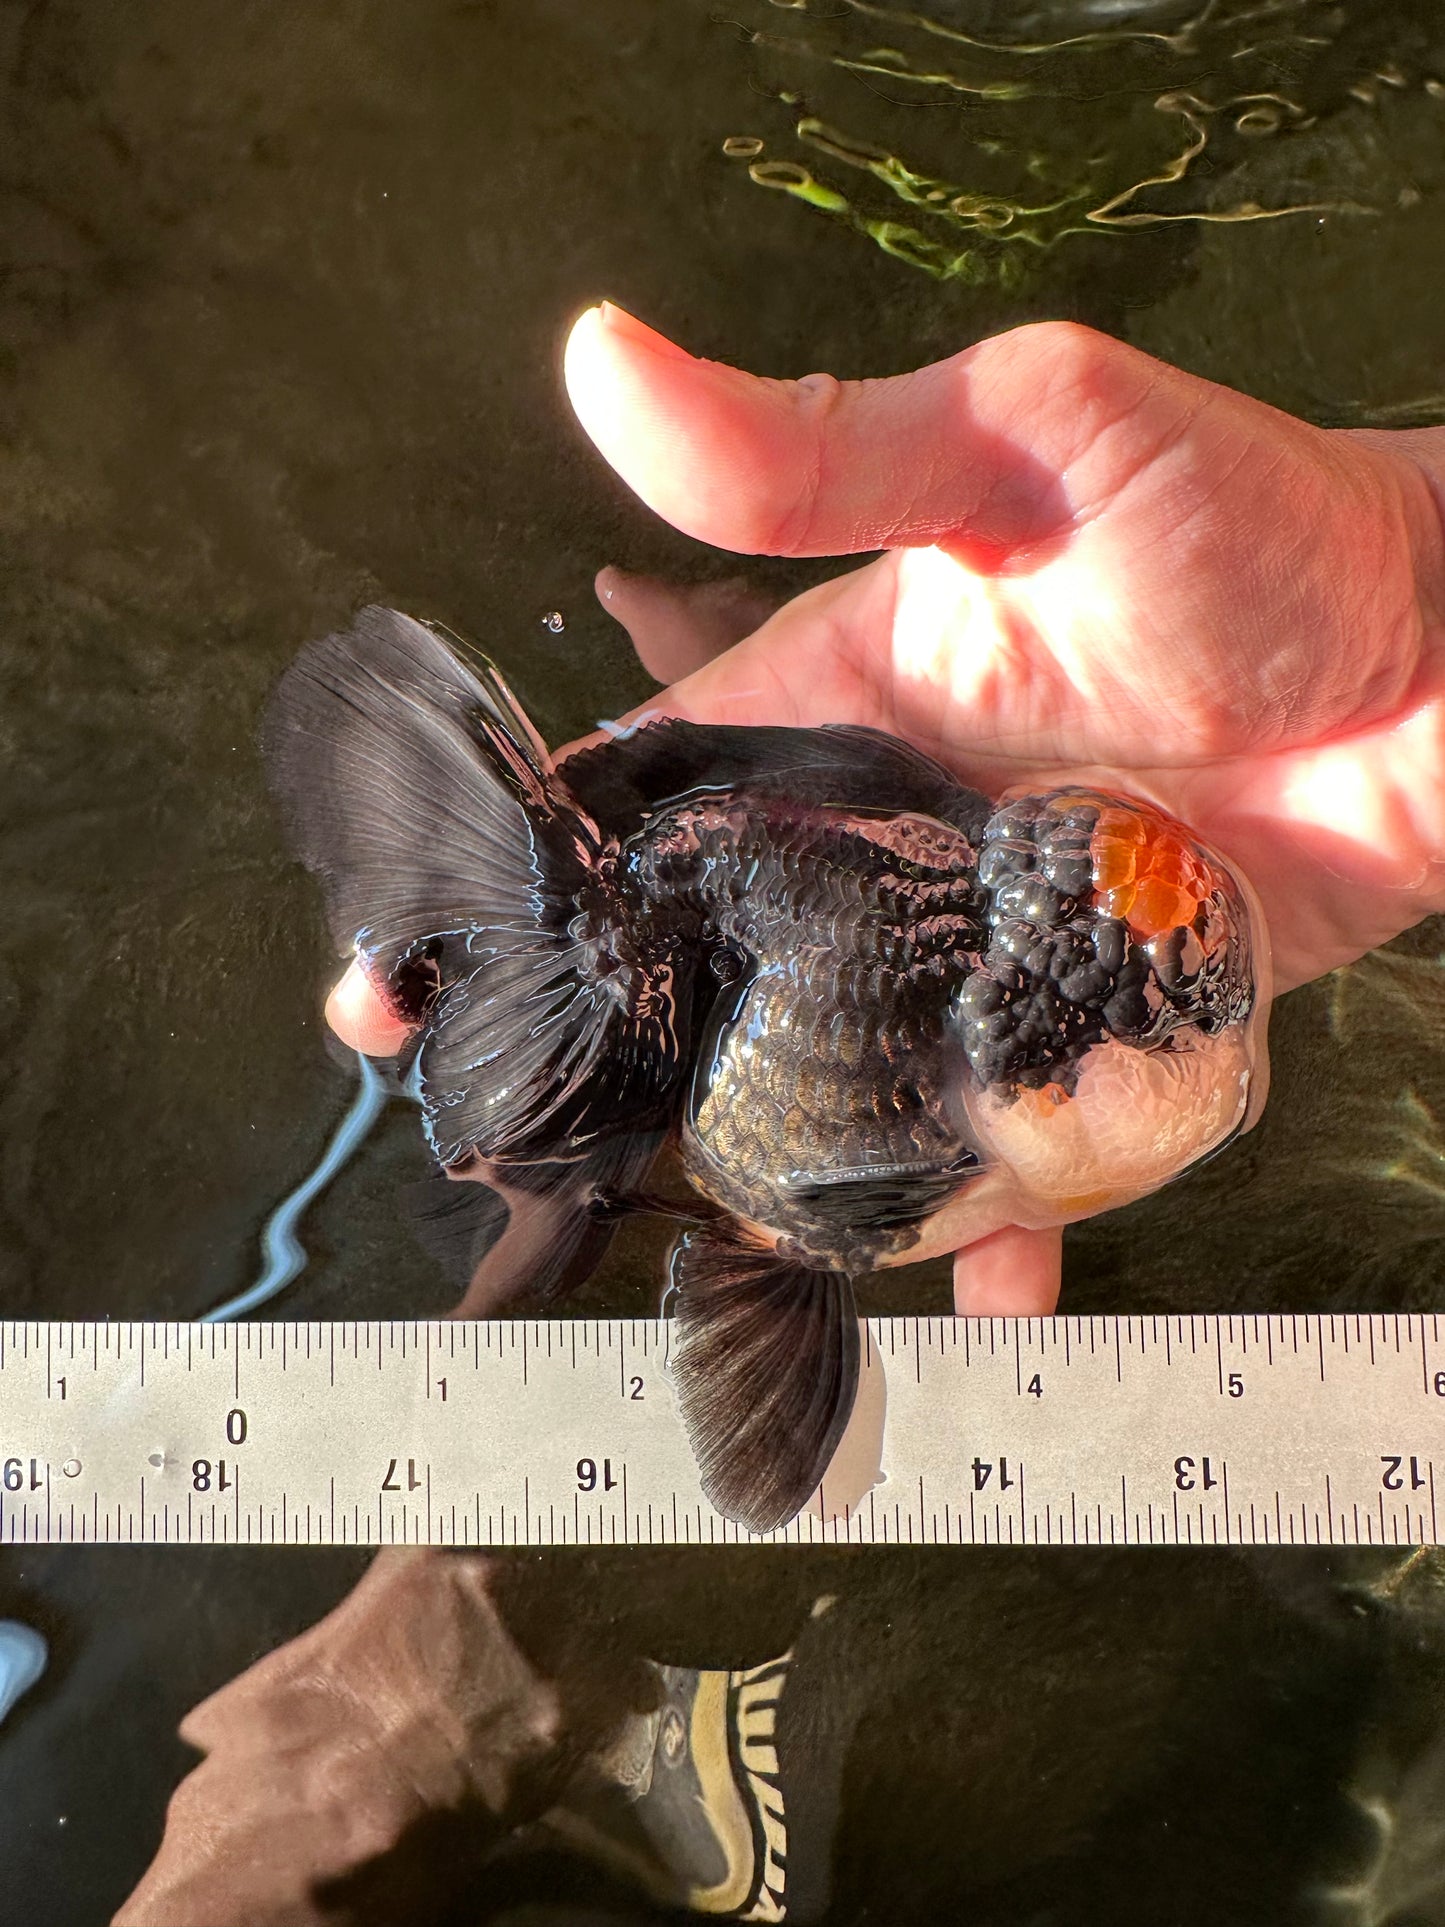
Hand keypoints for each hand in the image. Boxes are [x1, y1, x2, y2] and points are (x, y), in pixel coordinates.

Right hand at [332, 306, 1444, 1316]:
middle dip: (590, 1063)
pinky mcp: (1081, 1027)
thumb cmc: (1251, 532)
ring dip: (762, 1171)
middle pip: (696, 973)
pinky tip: (989, 1299)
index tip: (386, 988)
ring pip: (829, 1081)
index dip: (499, 888)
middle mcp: (874, 850)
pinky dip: (998, 1226)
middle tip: (506, 1152)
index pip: (619, 807)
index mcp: (819, 716)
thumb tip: (594, 356)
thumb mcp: (1026, 448)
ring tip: (702, 1257)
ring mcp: (972, 953)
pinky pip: (1011, 1142)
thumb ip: (821, 447)